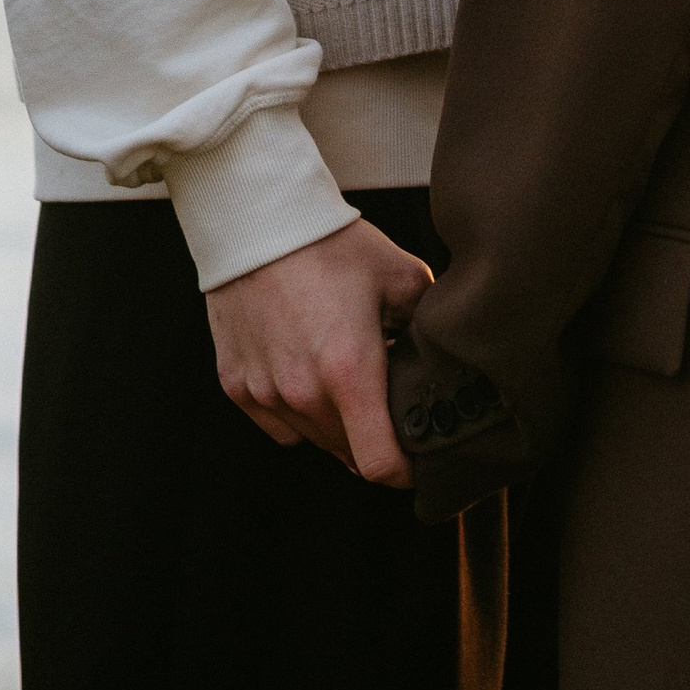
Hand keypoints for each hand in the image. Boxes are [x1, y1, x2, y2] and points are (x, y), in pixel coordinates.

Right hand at [205, 217, 432, 485]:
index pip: (380, 466)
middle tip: (385, 397)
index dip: (406, 471)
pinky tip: (307, 370)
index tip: (418, 457)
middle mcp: (302, 392)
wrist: (256, 218)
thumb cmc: (330, 244)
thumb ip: (430, 326)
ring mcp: (264, 391)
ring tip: (343, 375)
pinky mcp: (236, 384)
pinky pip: (278, 424)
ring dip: (336, 423)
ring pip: (314, 439)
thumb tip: (453, 356)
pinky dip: (296, 411)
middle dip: (374, 436)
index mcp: (350, 372)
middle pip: (350, 454)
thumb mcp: (401, 276)